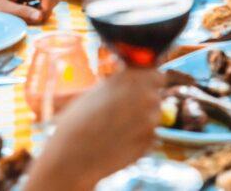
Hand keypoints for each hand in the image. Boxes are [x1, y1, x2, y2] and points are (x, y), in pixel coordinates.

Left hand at [0, 0, 58, 23]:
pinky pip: (38, 0)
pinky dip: (35, 8)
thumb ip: (22, 13)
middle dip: (46, 10)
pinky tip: (21, 11)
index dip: (47, 9)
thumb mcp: (0, 8)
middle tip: (31, 19)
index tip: (36, 19)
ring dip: (41, 10)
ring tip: (24, 16)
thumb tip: (41, 18)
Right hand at [27, 69, 163, 190]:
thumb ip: (123, 84)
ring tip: (117, 128)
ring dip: (142, 120)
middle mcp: (147, 96)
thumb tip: (134, 81)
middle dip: (144, 101)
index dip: (148, 82)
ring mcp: (151, 121)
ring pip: (154, 116)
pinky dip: (139, 137)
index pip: (157, 75)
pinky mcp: (150, 143)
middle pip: (156, 96)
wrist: (73, 155)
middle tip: (124, 110)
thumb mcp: (100, 90)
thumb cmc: (79, 121)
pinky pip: (150, 136)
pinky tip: (119, 141)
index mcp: (134, 79)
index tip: (140, 87)